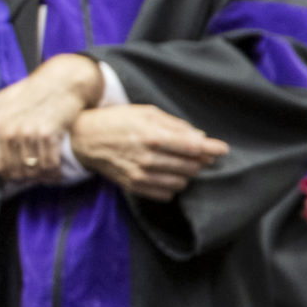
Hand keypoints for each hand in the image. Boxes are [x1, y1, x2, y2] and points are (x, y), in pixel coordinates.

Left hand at [0, 53, 104, 183]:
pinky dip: (54, 173)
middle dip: (25, 178)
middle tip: (34, 177)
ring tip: (46, 175)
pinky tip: (56, 173)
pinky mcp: (49, 134)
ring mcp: (29, 132)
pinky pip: (50, 164)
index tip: (15, 174)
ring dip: (41, 177)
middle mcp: (10, 130)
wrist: (61, 82)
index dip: (7, 174)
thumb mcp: (2, 102)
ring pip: (33, 169)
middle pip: (15, 170)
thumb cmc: (30, 93)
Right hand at [67, 104, 227, 200]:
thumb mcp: (145, 112)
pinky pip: (167, 194)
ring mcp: (141, 175)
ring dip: (186, 173)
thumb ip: (174, 125)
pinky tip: (165, 173)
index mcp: (152, 136)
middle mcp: (148, 158)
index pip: (194, 147)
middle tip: (197, 153)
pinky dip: (172, 185)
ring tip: (178, 162)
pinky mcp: (134, 187)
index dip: (212, 148)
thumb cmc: (117, 121)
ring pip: (181, 182)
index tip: (222, 149)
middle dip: (200, 160)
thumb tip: (200, 137)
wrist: (84, 138)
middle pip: (191, 166)